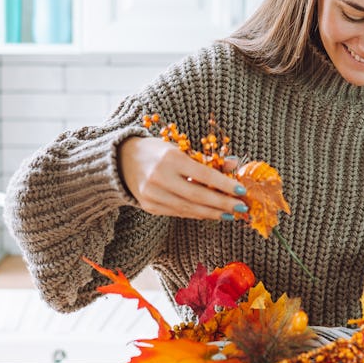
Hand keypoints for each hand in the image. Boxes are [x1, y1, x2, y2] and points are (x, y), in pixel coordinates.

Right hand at [118, 136, 247, 219]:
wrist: (121, 160)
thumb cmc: (157, 151)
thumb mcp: (181, 148)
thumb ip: (206, 159)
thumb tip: (233, 165)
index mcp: (170, 158)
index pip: (203, 175)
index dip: (224, 185)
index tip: (241, 191)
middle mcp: (159, 177)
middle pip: (197, 196)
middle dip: (222, 203)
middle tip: (241, 208)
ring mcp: (152, 194)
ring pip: (189, 209)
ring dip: (213, 213)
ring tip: (230, 214)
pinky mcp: (149, 206)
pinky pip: (178, 213)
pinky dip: (197, 214)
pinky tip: (212, 213)